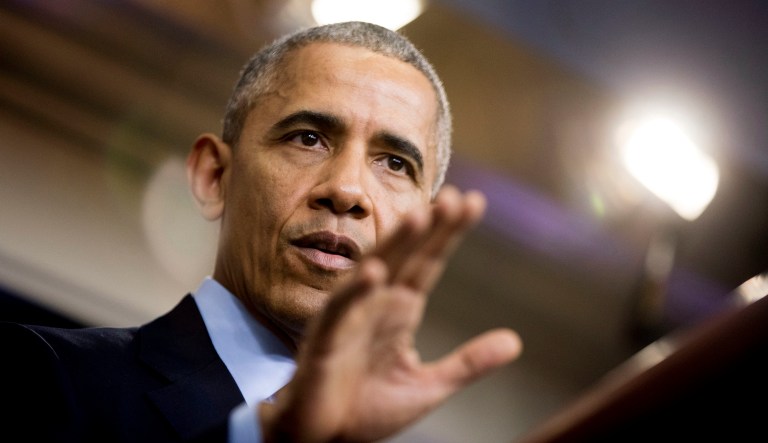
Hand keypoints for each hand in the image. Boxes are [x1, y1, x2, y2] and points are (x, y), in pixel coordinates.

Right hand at [260, 185, 522, 441]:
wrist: (324, 438)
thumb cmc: (367, 408)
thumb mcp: (428, 386)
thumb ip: (468, 362)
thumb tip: (515, 341)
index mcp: (400, 309)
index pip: (429, 262)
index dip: (447, 233)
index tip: (472, 201)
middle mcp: (376, 303)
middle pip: (405, 255)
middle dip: (428, 226)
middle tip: (456, 197)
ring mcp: (351, 316)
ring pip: (373, 269)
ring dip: (394, 244)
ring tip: (418, 216)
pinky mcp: (326, 338)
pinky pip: (341, 308)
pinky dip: (356, 291)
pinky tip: (375, 273)